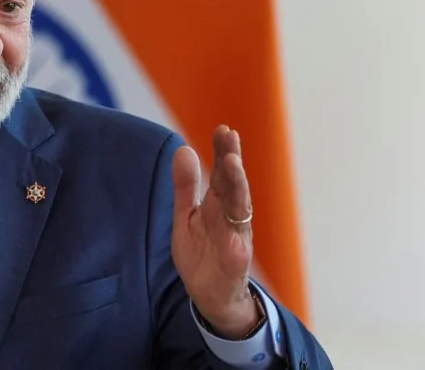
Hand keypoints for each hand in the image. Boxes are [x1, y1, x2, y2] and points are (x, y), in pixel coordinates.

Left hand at [171, 125, 259, 338]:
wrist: (209, 295)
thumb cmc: (202, 253)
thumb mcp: (186, 216)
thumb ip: (185, 186)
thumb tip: (184, 149)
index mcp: (218, 204)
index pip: (222, 173)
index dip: (223, 151)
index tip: (223, 128)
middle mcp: (231, 216)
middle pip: (233, 183)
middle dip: (231, 158)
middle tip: (229, 134)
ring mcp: (236, 236)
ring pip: (240, 206)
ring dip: (237, 184)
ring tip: (232, 162)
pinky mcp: (236, 259)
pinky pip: (237, 242)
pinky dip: (236, 228)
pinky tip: (235, 216)